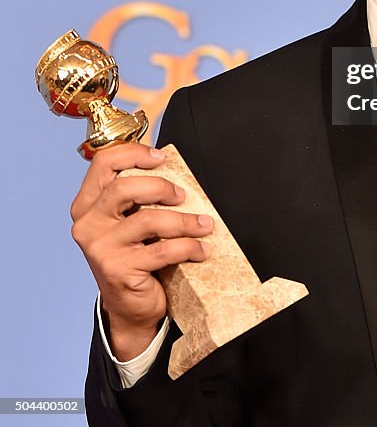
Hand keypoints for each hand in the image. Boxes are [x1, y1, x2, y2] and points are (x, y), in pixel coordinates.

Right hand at [70, 142, 213, 360]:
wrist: (130, 307)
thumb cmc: (135, 254)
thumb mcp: (130, 220)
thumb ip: (139, 195)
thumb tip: (174, 168)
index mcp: (87, 204)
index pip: (103, 163)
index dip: (133, 154)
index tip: (160, 157)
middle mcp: (87, 224)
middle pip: (123, 188)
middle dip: (160, 187)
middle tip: (182, 196)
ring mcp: (100, 249)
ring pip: (147, 220)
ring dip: (183, 221)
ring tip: (204, 225)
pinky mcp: (118, 270)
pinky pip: (161, 250)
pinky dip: (187, 246)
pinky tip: (201, 248)